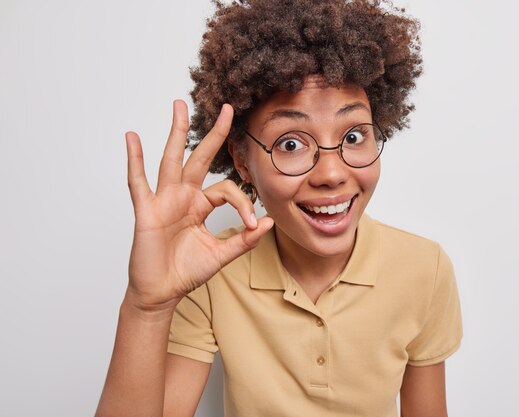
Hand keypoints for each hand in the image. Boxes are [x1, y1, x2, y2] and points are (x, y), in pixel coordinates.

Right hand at [124, 100, 272, 310]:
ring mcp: (164, 201)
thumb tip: (269, 222)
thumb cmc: (186, 272)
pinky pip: (139, 183)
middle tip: (226, 107)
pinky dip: (135, 160)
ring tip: (180, 105)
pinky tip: (133, 138)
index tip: (253, 225)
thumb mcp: (221, 254)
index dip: (243, 203)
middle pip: (199, 158)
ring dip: (177, 132)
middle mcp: (183, 197)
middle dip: (212, 133)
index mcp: (201, 205)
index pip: (227, 189)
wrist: (162, 292)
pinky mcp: (147, 211)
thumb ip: (244, 240)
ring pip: (172, 160)